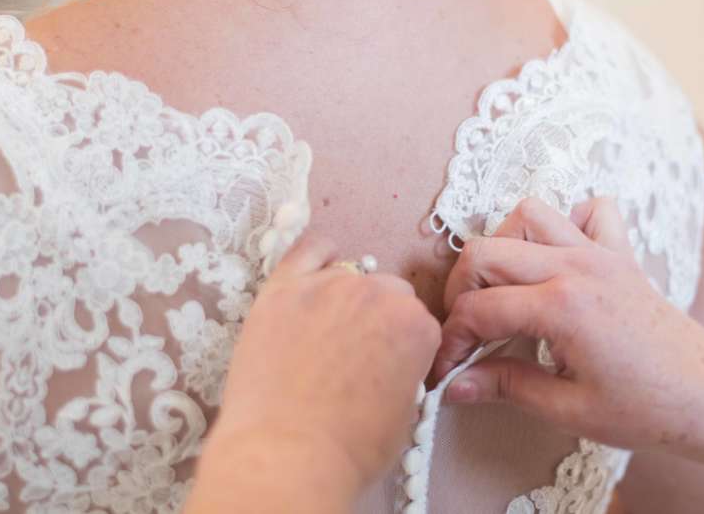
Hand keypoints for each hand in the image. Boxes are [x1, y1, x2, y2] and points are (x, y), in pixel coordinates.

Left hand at [203, 232, 440, 501]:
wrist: (286, 455)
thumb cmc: (348, 447)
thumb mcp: (405, 414)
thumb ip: (407, 371)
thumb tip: (393, 362)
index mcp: (415, 325)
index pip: (420, 324)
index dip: (406, 348)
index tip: (389, 366)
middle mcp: (377, 294)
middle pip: (389, 293)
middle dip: (379, 319)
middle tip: (356, 355)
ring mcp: (328, 285)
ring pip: (350, 273)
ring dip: (346, 297)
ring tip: (326, 333)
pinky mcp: (284, 287)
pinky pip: (307, 249)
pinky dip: (317, 255)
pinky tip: (316, 268)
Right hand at [433, 197, 703, 452]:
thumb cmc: (647, 410)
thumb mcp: (568, 408)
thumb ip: (505, 387)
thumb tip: (453, 386)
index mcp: (562, 307)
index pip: (478, 309)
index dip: (451, 342)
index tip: (446, 370)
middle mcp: (577, 267)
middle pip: (486, 251)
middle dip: (460, 290)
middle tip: (465, 331)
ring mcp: (601, 253)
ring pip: (528, 214)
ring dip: (503, 245)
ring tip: (503, 290)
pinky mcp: (620, 254)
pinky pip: (588, 210)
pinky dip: (566, 222)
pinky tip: (558, 261)